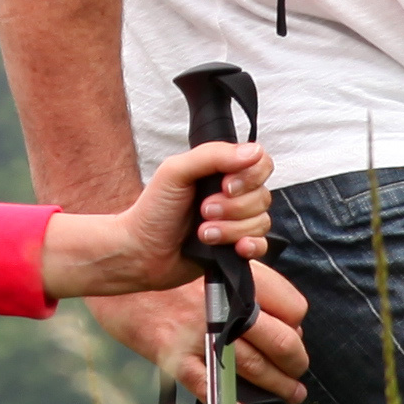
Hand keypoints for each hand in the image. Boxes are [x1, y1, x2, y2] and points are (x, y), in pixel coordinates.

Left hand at [40, 138, 273, 300]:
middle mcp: (233, 196)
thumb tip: (253, 151)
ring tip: (202, 233)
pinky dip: (250, 247)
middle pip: (262, 196)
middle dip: (232, 207)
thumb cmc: (153, 209)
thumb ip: (213, 155)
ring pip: (260, 222)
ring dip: (231, 229)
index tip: (226, 185)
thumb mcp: (176, 171)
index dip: (250, 176)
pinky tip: (236, 248)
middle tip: (203, 210)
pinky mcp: (235, 248)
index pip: (260, 163)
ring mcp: (236, 222)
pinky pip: (262, 246)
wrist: (141, 251)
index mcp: (222, 171)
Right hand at [87, 267, 305, 403]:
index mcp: (240, 279)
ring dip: (277, 388)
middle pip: (282, 342)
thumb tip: (279, 323)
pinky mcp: (174, 354)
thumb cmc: (171, 268)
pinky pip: (210, 386)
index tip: (293, 338)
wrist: (121, 264)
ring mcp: (200, 332)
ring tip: (289, 395)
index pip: (293, 309)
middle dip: (296, 364)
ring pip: (253, 367)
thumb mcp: (216, 262)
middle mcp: (225, 306)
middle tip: (297, 377)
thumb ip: (247, 287)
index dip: (298, 328)